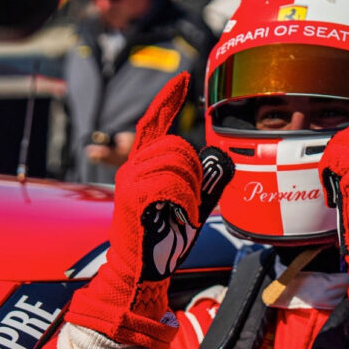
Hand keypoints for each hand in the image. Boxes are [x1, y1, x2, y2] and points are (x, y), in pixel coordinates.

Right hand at [65, 73, 233, 348]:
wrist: (139, 271)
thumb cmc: (162, 239)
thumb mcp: (187, 203)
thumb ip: (201, 181)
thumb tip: (220, 160)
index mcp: (142, 165)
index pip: (154, 122)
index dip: (168, 99)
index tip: (183, 77)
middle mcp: (131, 167)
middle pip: (177, 145)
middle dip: (194, 171)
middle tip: (190, 200)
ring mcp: (129, 181)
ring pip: (177, 163)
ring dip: (190, 189)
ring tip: (183, 211)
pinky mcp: (132, 197)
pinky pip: (171, 185)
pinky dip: (184, 201)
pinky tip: (180, 215)